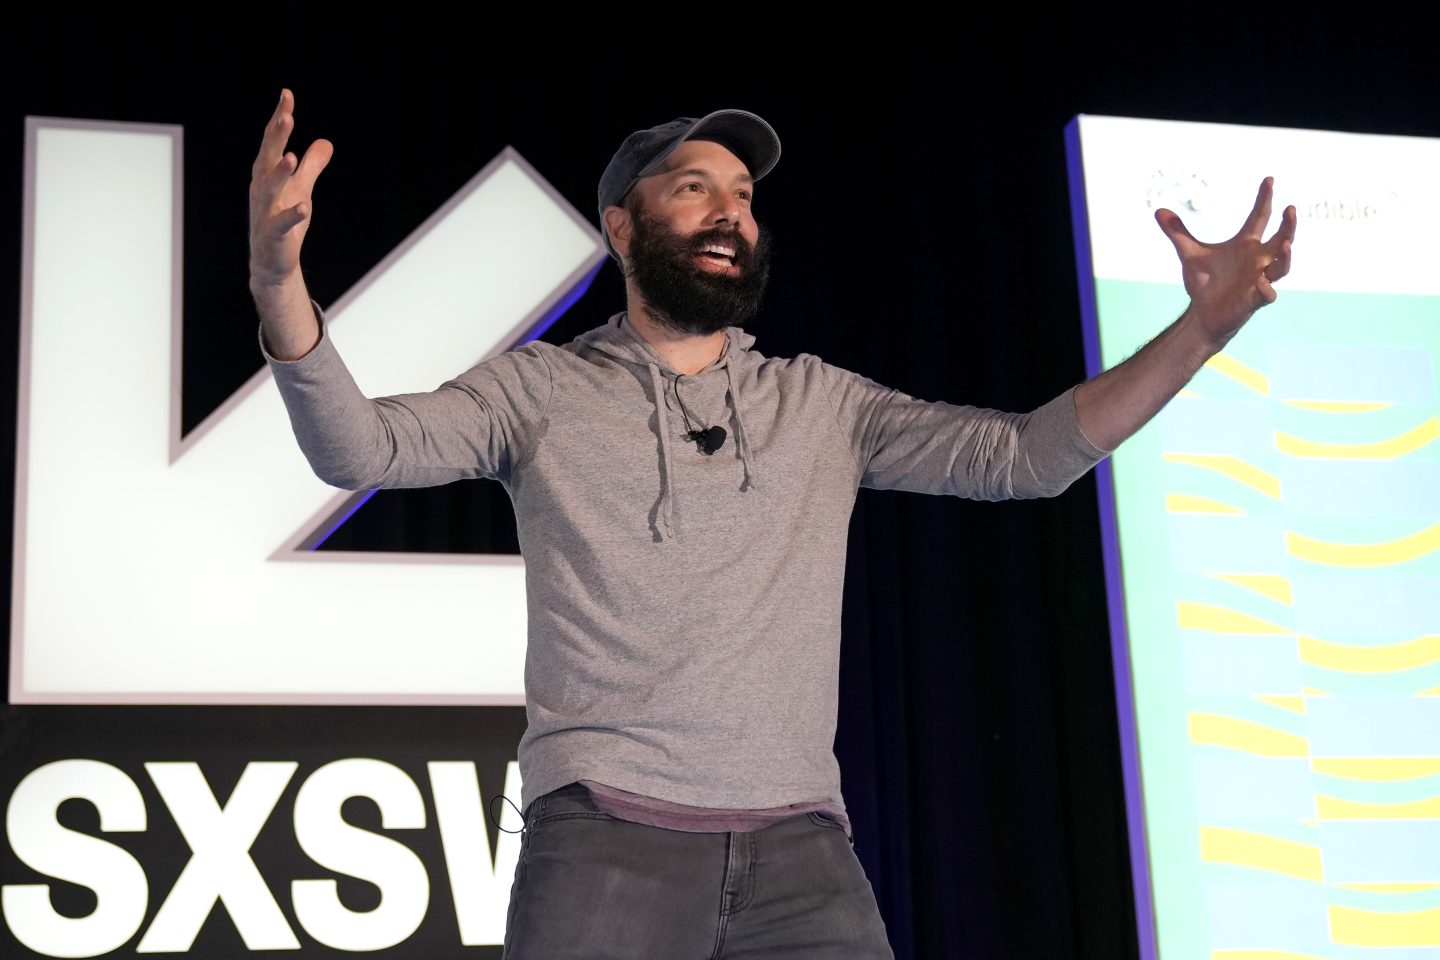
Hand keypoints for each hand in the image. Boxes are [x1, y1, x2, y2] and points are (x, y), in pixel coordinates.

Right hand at [248, 89, 332, 289]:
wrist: (272, 263)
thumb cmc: (284, 223)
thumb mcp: (302, 190)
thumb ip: (312, 166)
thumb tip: (326, 142)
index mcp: (267, 175)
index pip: (273, 142)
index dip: (279, 119)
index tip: (287, 95)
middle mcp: (262, 190)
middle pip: (267, 158)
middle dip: (276, 138)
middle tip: (287, 117)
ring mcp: (266, 213)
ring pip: (270, 189)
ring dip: (279, 173)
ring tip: (291, 156)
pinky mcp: (274, 236)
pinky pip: (283, 224)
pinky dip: (293, 215)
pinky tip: (305, 207)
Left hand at [1155, 177, 1296, 350]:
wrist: (1202, 313)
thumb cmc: (1204, 282)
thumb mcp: (1189, 254)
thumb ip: (1177, 232)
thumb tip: (1158, 210)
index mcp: (1246, 245)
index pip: (1260, 217)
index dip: (1265, 199)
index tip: (1269, 179)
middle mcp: (1258, 260)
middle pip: (1282, 239)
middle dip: (1289, 225)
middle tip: (1290, 209)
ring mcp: (1260, 279)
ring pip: (1282, 267)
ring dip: (1286, 256)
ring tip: (1285, 244)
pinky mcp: (1255, 300)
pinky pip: (1267, 294)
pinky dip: (1266, 288)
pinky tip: (1261, 282)